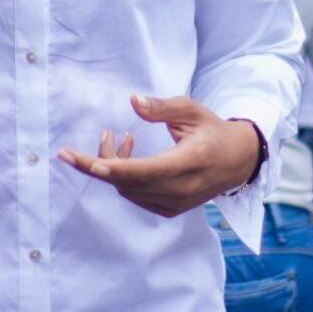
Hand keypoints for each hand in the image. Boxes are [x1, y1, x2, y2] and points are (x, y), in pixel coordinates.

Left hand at [57, 95, 260, 216]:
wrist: (237, 161)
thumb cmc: (212, 130)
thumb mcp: (192, 110)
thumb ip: (162, 107)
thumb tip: (133, 101)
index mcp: (188, 163)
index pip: (137, 170)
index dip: (105, 165)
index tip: (75, 158)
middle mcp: (180, 190)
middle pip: (125, 182)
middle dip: (100, 161)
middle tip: (97, 135)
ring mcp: (174, 204)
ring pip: (128, 190)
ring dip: (114, 166)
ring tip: (121, 138)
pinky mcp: (170, 210)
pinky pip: (136, 196)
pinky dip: (125, 177)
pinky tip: (130, 156)